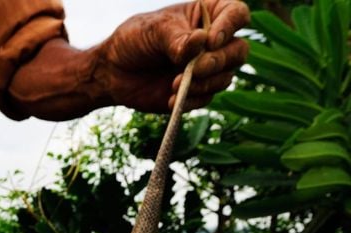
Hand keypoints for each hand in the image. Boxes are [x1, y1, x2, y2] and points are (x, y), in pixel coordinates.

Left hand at [100, 0, 249, 111]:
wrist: (112, 71)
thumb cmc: (133, 40)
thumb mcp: (153, 31)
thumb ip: (177, 38)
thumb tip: (201, 43)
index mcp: (208, 15)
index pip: (237, 14)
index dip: (230, 27)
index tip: (210, 41)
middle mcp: (213, 41)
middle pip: (238, 50)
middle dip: (218, 62)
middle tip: (195, 68)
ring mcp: (207, 67)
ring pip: (226, 77)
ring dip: (204, 83)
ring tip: (175, 84)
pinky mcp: (197, 91)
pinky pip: (207, 98)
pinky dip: (193, 99)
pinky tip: (172, 100)